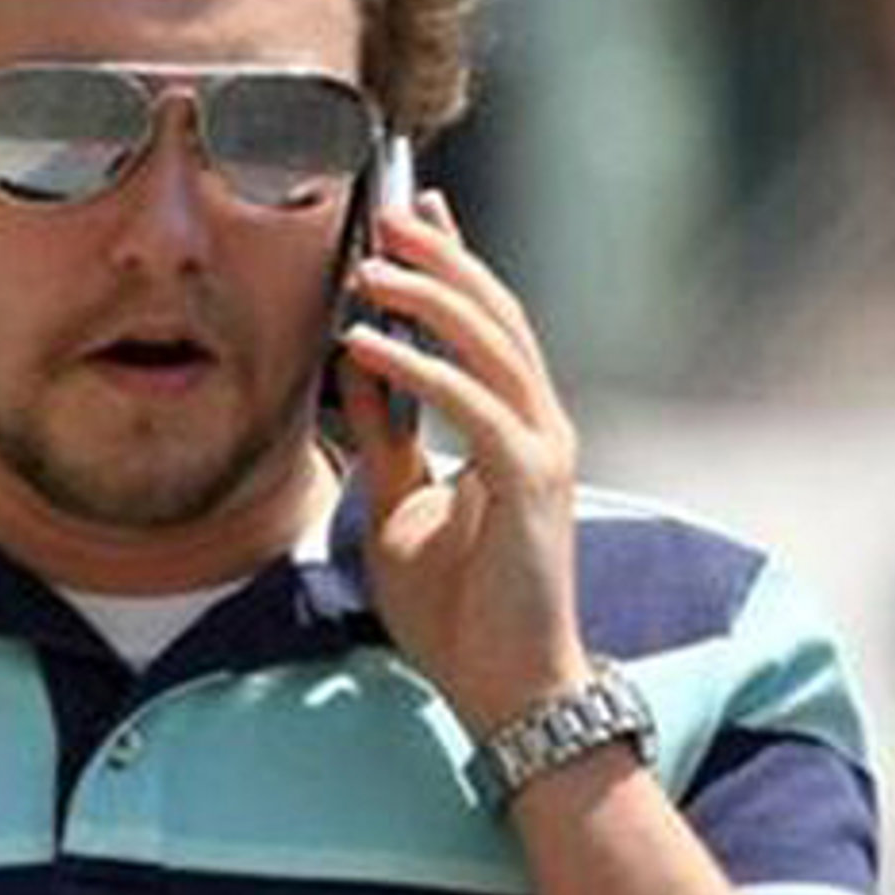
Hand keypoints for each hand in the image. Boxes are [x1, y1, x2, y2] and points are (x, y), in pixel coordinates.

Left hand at [337, 190, 589, 733]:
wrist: (503, 689)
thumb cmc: (459, 614)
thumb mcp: (398, 509)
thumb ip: (383, 438)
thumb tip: (351, 365)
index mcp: (514, 429)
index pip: (485, 326)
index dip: (455, 261)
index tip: (415, 206)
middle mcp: (539, 426)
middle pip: (493, 316)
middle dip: (441, 256)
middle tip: (385, 208)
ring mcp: (543, 450)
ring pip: (489, 345)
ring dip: (426, 296)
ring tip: (366, 263)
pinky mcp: (531, 483)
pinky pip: (471, 407)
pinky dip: (418, 370)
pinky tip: (367, 344)